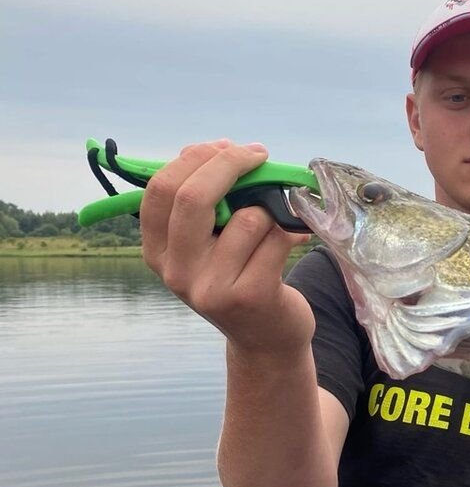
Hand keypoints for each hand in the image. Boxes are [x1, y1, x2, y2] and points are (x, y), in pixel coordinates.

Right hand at [140, 140, 313, 353]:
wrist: (266, 339)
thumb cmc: (239, 277)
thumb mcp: (208, 245)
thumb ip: (204, 203)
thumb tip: (218, 149)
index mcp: (157, 251)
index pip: (160, 190)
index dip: (195, 158)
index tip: (226, 147)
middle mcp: (177, 272)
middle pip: (193, 197)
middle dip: (230, 164)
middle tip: (258, 155)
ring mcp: (212, 288)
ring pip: (248, 217)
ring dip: (271, 209)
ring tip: (276, 224)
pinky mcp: (250, 296)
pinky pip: (276, 238)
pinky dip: (292, 230)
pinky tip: (296, 238)